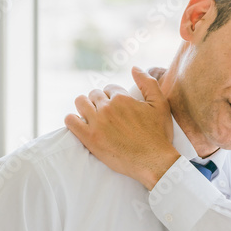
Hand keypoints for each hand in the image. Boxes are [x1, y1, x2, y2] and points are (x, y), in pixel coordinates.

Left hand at [64, 67, 179, 189]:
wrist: (154, 162)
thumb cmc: (159, 135)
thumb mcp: (160, 105)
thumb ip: (148, 83)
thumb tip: (134, 68)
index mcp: (122, 98)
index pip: (109, 88)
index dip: (114, 96)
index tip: (118, 107)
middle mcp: (107, 108)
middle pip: (94, 94)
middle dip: (99, 101)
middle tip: (107, 114)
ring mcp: (97, 123)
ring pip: (80, 103)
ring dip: (85, 106)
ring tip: (92, 116)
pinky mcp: (89, 138)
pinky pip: (70, 121)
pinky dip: (73, 120)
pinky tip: (81, 124)